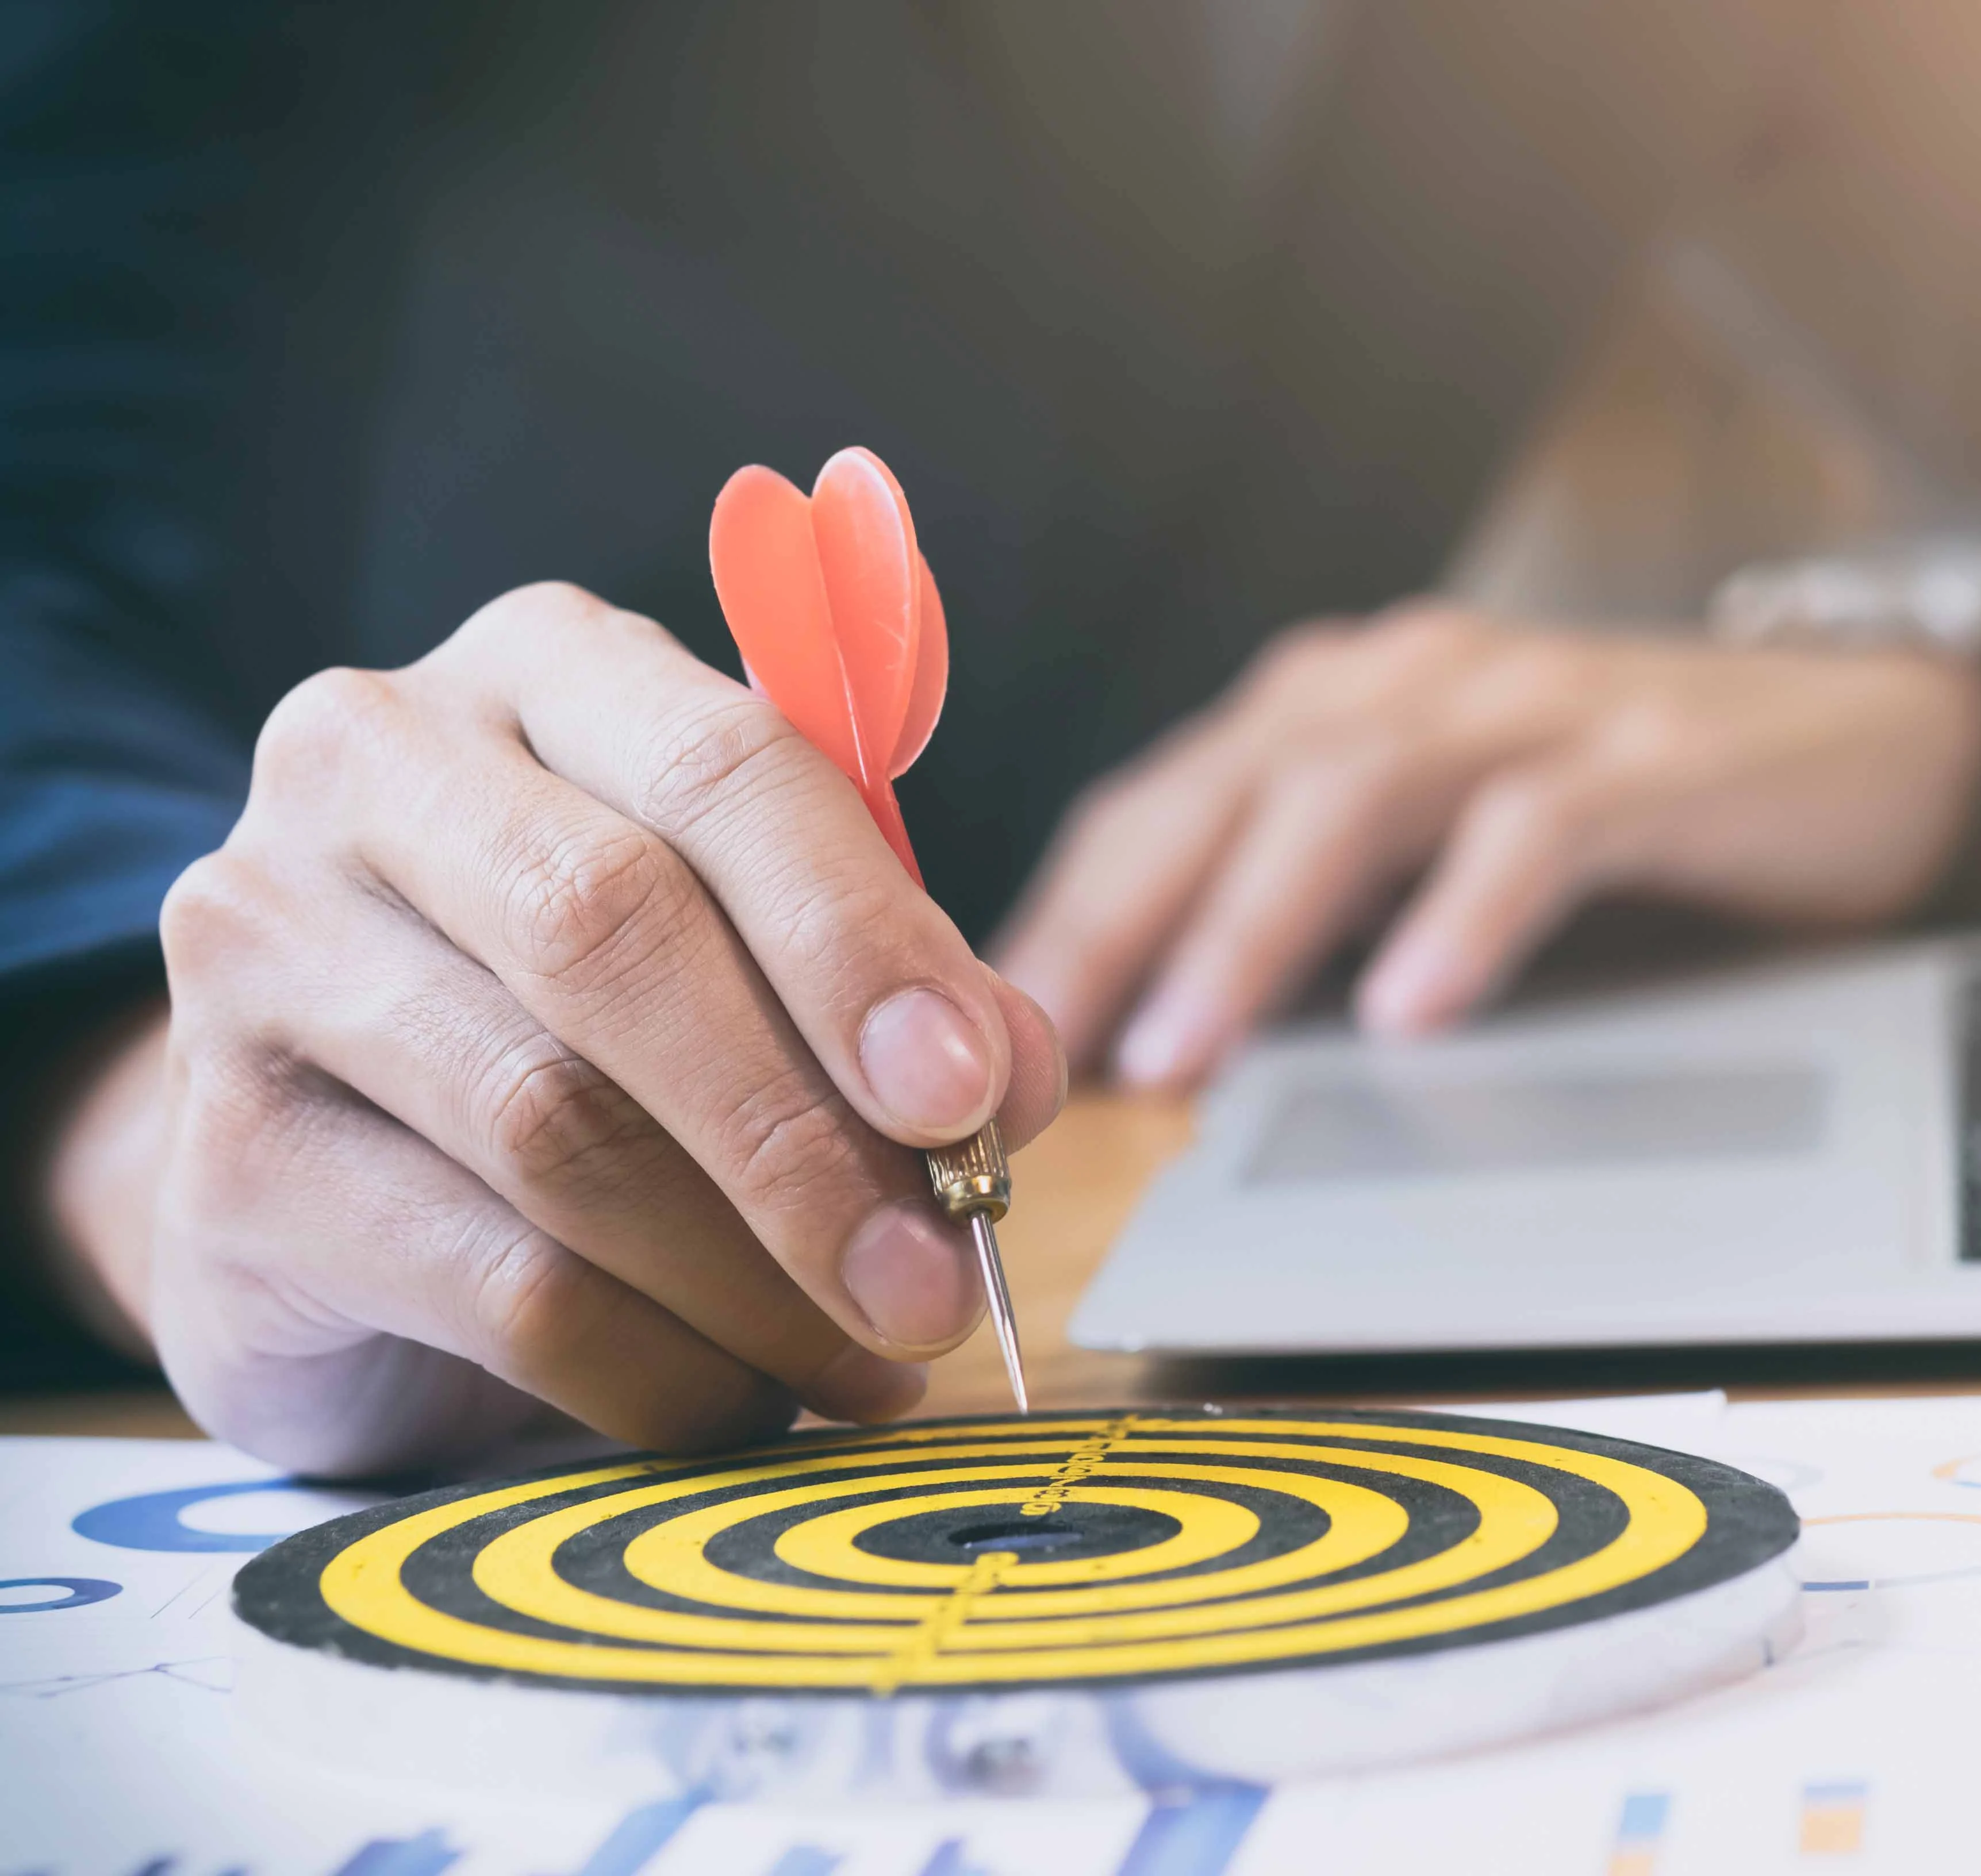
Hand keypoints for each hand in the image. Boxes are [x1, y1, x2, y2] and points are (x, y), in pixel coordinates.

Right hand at [48, 583, 1063, 1475]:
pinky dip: (656, 1365)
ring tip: (871, 1353)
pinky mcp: (225, 1158)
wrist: (332, 1155)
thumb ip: (893, 990)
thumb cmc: (593, 1020)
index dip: (857, 937)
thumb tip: (1015, 1080)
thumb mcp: (758, 957)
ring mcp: (264, 950)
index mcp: (540, 670)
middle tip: (936, 1274)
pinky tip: (744, 1398)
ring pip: (556, 1127)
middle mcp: (373, 766)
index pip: (721, 765)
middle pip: (613, 934)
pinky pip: (493, 1282)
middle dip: (804, 1129)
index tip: (968, 1092)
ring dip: (752, 1274)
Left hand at [996, 604, 1980, 1086]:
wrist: (1861, 736)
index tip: (980, 1036)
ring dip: (1253, 928)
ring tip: (1185, 1051)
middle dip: (1118, 922)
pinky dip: (1462, 916)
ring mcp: (1534, 709)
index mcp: (1342, 706)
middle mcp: (1414, 682)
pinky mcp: (1651, 756)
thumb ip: (1314, 902)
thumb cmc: (1620, 805)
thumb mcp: (1438, 843)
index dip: (1067, 915)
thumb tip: (1159, 1032)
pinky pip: (1535, 829)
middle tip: (1038, 1052)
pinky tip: (1409, 1010)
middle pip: (1226, 787)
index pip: (1164, 803)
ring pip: (1355, 795)